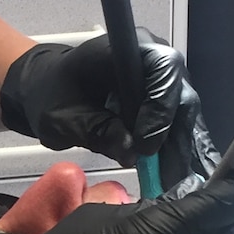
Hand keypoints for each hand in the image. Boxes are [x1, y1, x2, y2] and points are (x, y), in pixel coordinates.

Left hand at [0, 35, 218, 188]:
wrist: (48, 90)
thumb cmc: (51, 93)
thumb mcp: (62, 117)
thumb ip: (95, 130)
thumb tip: (130, 151)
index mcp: (127, 48)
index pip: (163, 69)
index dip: (160, 108)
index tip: (145, 144)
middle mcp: (153, 60)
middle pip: (181, 96)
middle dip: (175, 140)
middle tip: (168, 178)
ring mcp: (162, 81)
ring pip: (185, 117)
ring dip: (182, 152)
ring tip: (174, 185)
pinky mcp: (164, 103)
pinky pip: (179, 128)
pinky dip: (178, 153)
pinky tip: (177, 179)